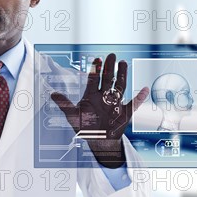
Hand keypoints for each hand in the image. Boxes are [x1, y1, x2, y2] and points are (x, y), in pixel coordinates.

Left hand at [51, 53, 148, 167]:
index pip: (94, 79)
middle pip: (108, 78)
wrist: (98, 141)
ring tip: (123, 63)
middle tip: (111, 55)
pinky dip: (139, 98)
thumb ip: (64, 104)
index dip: (95, 69)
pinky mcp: (124, 113)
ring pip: (119, 86)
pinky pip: (133, 105)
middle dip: (109, 67)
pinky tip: (144, 90)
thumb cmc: (85, 127)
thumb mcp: (72, 116)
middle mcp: (104, 97)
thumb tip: (52, 94)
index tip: (97, 58)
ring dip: (122, 75)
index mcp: (91, 96)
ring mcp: (114, 103)